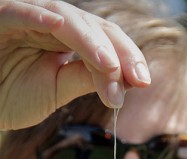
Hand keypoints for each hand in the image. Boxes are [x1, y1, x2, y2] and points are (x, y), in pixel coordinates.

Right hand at [0, 0, 150, 129]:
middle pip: (94, 27)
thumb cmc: (10, 93)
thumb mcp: (56, 90)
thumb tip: (126, 82)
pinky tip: (59, 26)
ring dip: (90, 41)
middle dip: (119, 52)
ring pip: (66, 19)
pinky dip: (38, 15)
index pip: (105, 42)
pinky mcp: (1, 15)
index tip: (144, 82)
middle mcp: (51, 23)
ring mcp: (27, 15)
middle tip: (138, 79)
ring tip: (109, 64)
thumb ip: (86, 80)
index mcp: (67, 40)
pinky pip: (21, 10)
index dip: (127, 58)